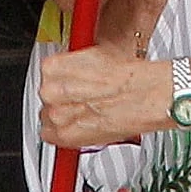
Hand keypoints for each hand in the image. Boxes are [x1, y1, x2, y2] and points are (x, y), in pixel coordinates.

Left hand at [39, 43, 173, 148]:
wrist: (143, 97)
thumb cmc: (126, 76)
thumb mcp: (95, 55)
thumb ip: (74, 64)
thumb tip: (71, 68)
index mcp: (52, 68)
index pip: (47, 74)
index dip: (62, 79)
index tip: (73, 82)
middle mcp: (49, 92)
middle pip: (48, 97)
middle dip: (62, 99)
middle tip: (83, 98)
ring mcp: (55, 115)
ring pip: (49, 117)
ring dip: (64, 116)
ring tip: (88, 111)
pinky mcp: (63, 136)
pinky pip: (52, 136)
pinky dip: (65, 133)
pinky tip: (83, 124)